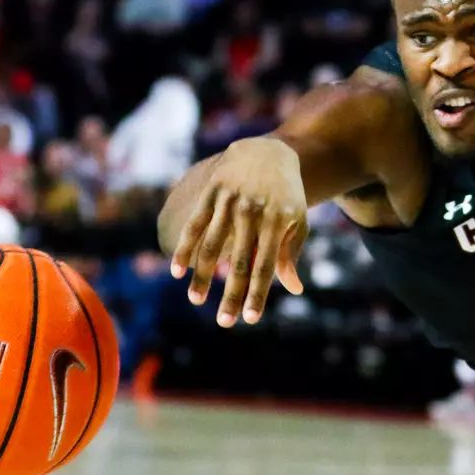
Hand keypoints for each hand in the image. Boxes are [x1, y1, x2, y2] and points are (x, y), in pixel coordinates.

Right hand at [169, 137, 307, 326]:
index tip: (250, 318)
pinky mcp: (212, 192)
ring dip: (202, 275)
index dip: (258, 293)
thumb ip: (291, 253)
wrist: (269, 153)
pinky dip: (184, 248)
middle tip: (223, 322)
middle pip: (240, 261)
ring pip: (213, 245)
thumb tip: (294, 289)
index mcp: (279, 221)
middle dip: (231, 294)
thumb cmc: (286, 194)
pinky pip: (195, 225)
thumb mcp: (297, 219)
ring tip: (196, 300)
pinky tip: (177, 271)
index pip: (267, 265)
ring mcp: (231, 201)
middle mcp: (254, 212)